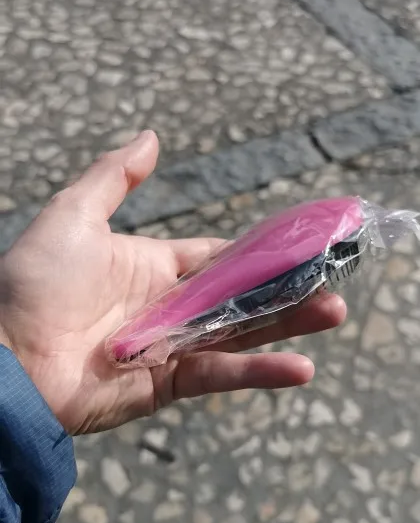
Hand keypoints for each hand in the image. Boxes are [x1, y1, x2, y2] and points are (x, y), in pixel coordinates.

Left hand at [0, 132, 345, 434]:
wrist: (3, 354)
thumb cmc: (32, 281)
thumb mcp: (72, 215)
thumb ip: (113, 177)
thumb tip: (151, 137)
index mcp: (152, 268)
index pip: (218, 258)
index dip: (258, 252)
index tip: (301, 244)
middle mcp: (167, 308)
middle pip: (241, 297)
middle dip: (287, 290)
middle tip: (333, 283)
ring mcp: (169, 347)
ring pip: (240, 333)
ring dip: (288, 326)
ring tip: (333, 313)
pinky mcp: (164, 385)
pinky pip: (219, 374)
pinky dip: (259, 371)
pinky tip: (302, 367)